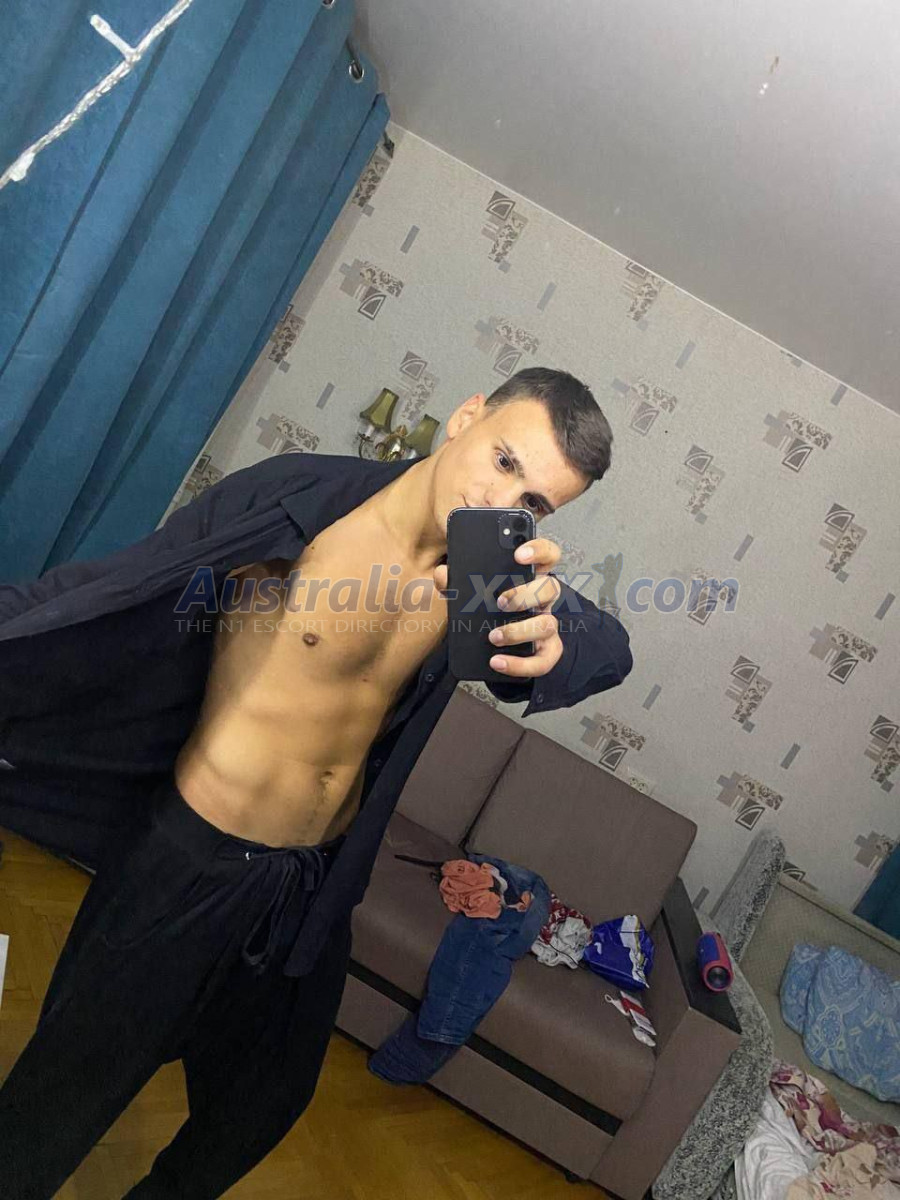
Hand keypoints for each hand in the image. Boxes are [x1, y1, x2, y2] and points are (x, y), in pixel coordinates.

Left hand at [433, 537, 563, 676]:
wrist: (489, 645)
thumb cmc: (485, 610)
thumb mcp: (468, 592)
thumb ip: (455, 581)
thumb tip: (443, 574)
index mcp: (528, 578)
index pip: (547, 554)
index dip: (539, 550)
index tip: (519, 554)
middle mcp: (542, 600)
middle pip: (551, 588)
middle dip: (525, 594)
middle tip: (500, 601)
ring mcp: (545, 625)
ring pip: (547, 625)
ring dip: (520, 631)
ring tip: (494, 637)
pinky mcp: (543, 652)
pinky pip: (542, 660)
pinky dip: (520, 664)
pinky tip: (497, 662)